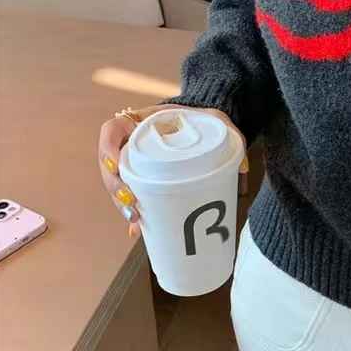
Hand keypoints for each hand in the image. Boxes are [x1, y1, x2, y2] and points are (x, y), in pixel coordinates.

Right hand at [97, 104, 248, 237]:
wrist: (204, 123)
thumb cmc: (205, 119)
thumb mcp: (217, 121)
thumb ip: (231, 136)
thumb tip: (243, 167)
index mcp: (143, 122)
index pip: (113, 129)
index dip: (108, 147)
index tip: (116, 165)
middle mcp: (133, 141)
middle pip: (109, 163)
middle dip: (115, 186)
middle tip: (131, 202)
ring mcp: (136, 161)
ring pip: (117, 182)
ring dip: (121, 202)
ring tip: (135, 219)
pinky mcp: (144, 179)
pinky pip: (131, 195)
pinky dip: (133, 213)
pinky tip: (137, 231)